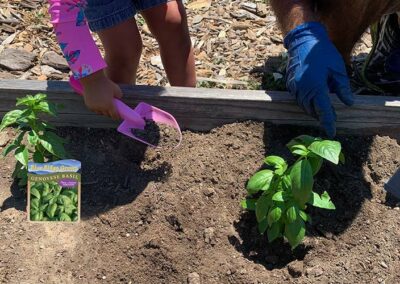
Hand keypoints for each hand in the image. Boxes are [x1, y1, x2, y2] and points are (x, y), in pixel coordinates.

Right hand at [80, 70, 122, 119]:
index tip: (118, 116)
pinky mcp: (88, 105)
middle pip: (107, 114)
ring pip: (100, 112)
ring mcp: (94, 107)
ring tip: (105, 107)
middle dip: (109, 113)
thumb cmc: (106, 83)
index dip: (116, 116)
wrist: (92, 79)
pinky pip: (94, 109)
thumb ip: (119, 96)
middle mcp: (102, 108)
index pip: (114, 115)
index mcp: (109, 105)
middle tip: (111, 110)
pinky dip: (96, 108)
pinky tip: (98, 104)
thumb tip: (118, 99)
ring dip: (102, 111)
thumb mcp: (117, 89)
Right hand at [284, 22, 353, 136]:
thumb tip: (349, 103)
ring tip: (323, 111)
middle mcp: (302, 90)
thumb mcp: (338, 70)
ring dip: (313, 110)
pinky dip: (306, 103)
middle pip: (312, 110)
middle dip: (320, 116)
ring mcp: (294, 88)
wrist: (303, 41)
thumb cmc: (323, 53)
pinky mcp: (290, 85)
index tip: (332, 132)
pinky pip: (298, 99)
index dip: (328, 122)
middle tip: (331, 119)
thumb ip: (343, 88)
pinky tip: (313, 100)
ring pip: (304, 106)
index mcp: (316, 86)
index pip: (323, 110)